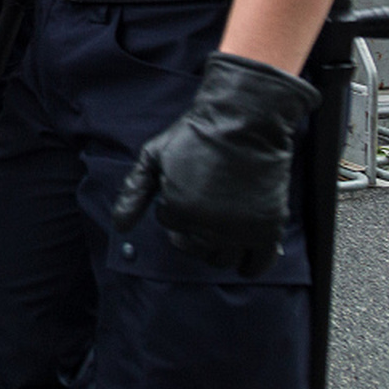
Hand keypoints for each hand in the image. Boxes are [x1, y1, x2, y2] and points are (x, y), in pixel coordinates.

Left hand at [111, 51, 320, 275]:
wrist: (244, 122)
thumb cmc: (196, 135)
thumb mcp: (154, 156)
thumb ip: (134, 192)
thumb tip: (120, 227)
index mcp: (179, 209)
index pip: (169, 225)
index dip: (173, 206)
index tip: (183, 188)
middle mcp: (209, 227)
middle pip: (194, 247)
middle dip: (191, 231)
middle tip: (201, 209)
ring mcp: (240, 231)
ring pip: (221, 259)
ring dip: (216, 249)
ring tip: (219, 228)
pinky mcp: (269, 230)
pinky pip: (258, 265)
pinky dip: (250, 266)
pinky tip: (244, 259)